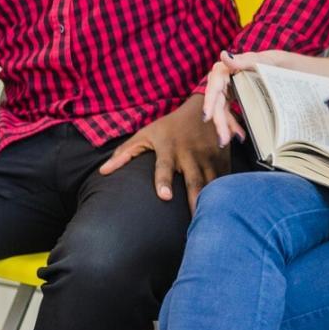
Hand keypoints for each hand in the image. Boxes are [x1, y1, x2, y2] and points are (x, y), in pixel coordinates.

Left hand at [100, 94, 230, 210]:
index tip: (164, 197)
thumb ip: (125, 153)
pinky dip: (225, 192)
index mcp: (169, 148)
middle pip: (193, 180)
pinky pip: (225, 178)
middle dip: (195, 201)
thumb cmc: (169, 126)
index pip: (164, 167)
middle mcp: (190, 153)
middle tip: (195, 222)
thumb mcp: (145, 134)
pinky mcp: (223, 158)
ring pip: (212, 182)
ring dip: (213, 200)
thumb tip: (103, 172)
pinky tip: (225, 207)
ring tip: (212, 220)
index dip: (164, 182)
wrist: (202, 108)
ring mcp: (209, 155)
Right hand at [201, 50, 289, 146]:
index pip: (215, 85)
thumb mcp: (265, 60)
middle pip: (216, 101)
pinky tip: (238, 135)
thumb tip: (224, 55)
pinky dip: (232, 124)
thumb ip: (246, 59)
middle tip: (223, 139)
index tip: (206, 117)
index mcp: (228, 67)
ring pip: (221, 109)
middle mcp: (224, 78)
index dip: (209, 101)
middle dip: (219, 121)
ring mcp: (229, 88)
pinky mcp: (234, 96)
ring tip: (227, 141)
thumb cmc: (276, 62)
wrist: (289, 68)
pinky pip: (229, 112)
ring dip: (224, 126)